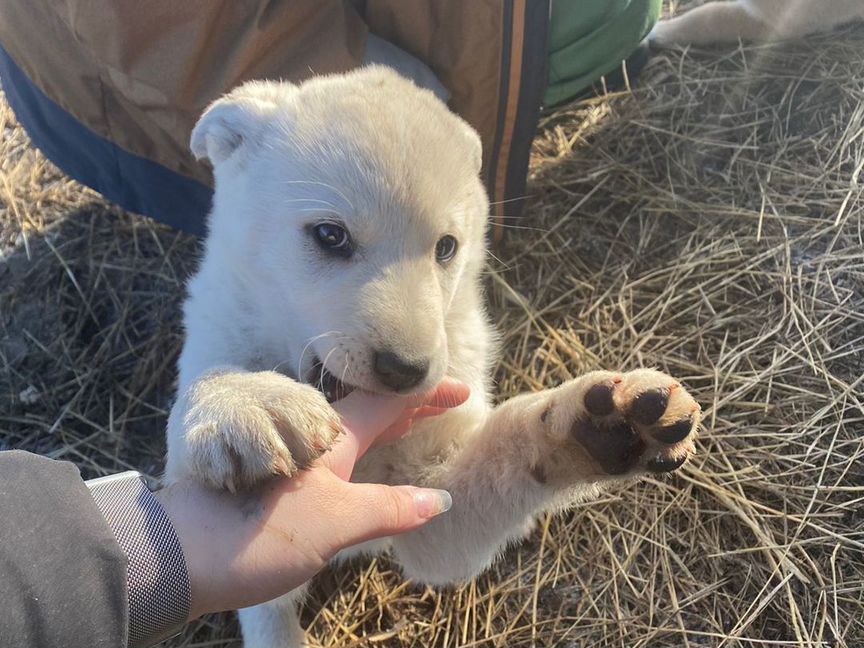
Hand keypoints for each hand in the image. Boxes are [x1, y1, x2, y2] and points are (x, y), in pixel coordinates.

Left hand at [156, 378, 469, 618]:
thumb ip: (389, 508)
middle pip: (372, 411)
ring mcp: (296, 461)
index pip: (389, 404)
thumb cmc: (256, 532)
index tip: (463, 390)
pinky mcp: (281, 483)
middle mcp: (314, 443)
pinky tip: (362, 464)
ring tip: (411, 423)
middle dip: (411, 406)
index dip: (427, 396)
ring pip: (352, 432)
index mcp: (332, 441)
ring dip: (387, 424)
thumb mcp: (335, 522)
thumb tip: (439, 498)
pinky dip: (363, 450)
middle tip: (446, 403)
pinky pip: (336, 454)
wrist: (180, 554)